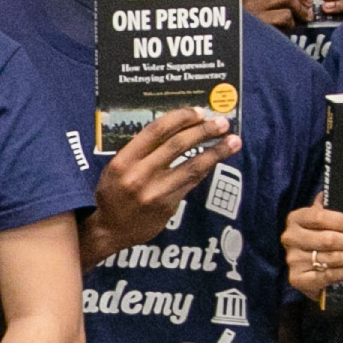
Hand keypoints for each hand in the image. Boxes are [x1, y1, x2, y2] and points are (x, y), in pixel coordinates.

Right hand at [89, 106, 234, 257]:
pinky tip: (215, 161)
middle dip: (204, 131)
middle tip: (222, 123)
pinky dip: (204, 169)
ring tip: (233, 141)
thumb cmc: (112, 194)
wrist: (108, 230)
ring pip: (192, 166)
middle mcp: (139, 174)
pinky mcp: (167, 206)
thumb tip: (176, 130)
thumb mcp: (116, 167)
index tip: (199, 112)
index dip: (181, 117)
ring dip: (216, 152)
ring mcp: (155, 192)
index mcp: (124, 160)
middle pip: (178, 144)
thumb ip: (140, 151)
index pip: (157, 130)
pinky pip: (191, 183)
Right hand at [279, 201, 342, 304]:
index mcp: (296, 218)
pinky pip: (329, 275)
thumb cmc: (317, 239)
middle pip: (328, 240)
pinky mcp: (298, 279)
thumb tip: (338, 193)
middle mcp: (291, 238)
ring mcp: (293, 259)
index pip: (321, 217)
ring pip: (331, 258)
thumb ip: (329, 208)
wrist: (305, 270)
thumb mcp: (321, 222)